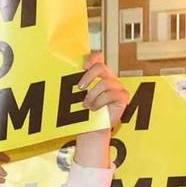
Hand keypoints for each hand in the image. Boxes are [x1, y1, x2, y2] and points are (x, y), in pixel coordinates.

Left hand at [73, 55, 128, 169]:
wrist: (93, 128)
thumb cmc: (85, 112)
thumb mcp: (78, 96)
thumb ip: (76, 84)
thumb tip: (61, 75)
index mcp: (100, 76)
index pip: (99, 58)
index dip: (93, 58)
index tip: (83, 65)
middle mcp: (110, 79)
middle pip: (101, 67)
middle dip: (88, 76)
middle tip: (80, 87)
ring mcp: (118, 87)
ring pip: (105, 83)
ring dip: (93, 95)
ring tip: (87, 105)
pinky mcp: (124, 97)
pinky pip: (112, 94)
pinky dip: (101, 102)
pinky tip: (96, 109)